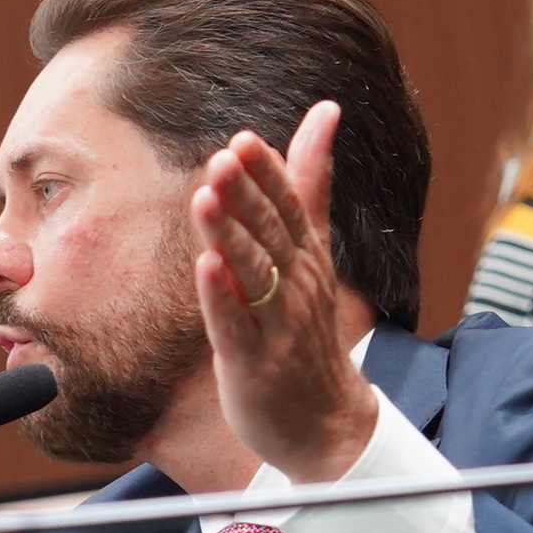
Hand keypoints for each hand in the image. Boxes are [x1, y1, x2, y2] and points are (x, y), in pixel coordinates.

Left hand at [192, 102, 375, 483]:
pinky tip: (206, 266)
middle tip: (224, 158)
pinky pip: (235, 325)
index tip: (245, 140)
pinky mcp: (254, 364)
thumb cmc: (308, 330)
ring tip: (207, 199)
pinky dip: (222, 297)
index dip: (268, 175)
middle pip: (270, 234)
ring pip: (252, 274)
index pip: (290, 207)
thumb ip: (311, 183)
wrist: (326, 420)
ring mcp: (277, 327)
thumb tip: (326, 112)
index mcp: (307, 258)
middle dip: (247, 197)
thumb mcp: (314, 253)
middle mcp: (296, 287)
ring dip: (230, 236)